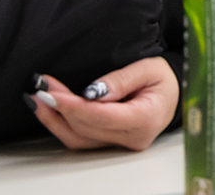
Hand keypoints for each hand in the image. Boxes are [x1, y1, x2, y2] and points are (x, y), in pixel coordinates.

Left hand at [28, 57, 177, 151]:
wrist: (176, 93)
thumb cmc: (165, 79)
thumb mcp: (149, 68)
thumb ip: (120, 80)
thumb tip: (91, 93)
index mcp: (145, 118)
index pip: (101, 116)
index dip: (73, 106)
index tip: (51, 92)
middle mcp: (133, 138)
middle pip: (86, 128)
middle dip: (60, 107)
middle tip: (40, 87)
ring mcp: (122, 144)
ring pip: (79, 139)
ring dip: (55, 119)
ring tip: (38, 99)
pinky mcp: (112, 144)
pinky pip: (82, 140)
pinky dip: (63, 125)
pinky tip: (50, 111)